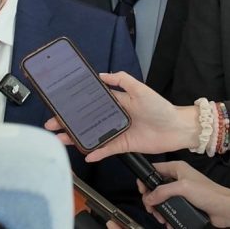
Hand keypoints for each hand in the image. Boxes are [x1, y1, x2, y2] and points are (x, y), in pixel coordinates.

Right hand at [44, 72, 200, 161]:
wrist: (177, 128)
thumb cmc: (160, 107)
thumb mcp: (141, 89)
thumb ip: (122, 80)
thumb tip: (102, 75)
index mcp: (116, 102)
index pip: (91, 102)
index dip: (76, 103)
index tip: (60, 104)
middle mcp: (113, 117)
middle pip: (86, 120)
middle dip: (68, 122)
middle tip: (51, 123)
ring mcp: (117, 132)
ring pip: (92, 135)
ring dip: (76, 137)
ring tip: (60, 139)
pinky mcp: (123, 146)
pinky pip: (106, 149)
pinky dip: (96, 152)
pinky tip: (86, 154)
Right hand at [141, 162, 229, 228]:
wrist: (225, 209)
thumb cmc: (209, 193)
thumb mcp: (183, 188)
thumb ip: (163, 191)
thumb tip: (149, 198)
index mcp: (177, 168)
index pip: (155, 169)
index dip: (146, 179)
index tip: (142, 191)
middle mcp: (178, 178)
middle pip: (156, 187)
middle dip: (152, 199)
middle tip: (151, 209)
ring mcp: (181, 191)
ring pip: (162, 199)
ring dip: (159, 209)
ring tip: (161, 218)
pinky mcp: (185, 203)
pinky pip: (171, 208)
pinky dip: (168, 215)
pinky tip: (168, 222)